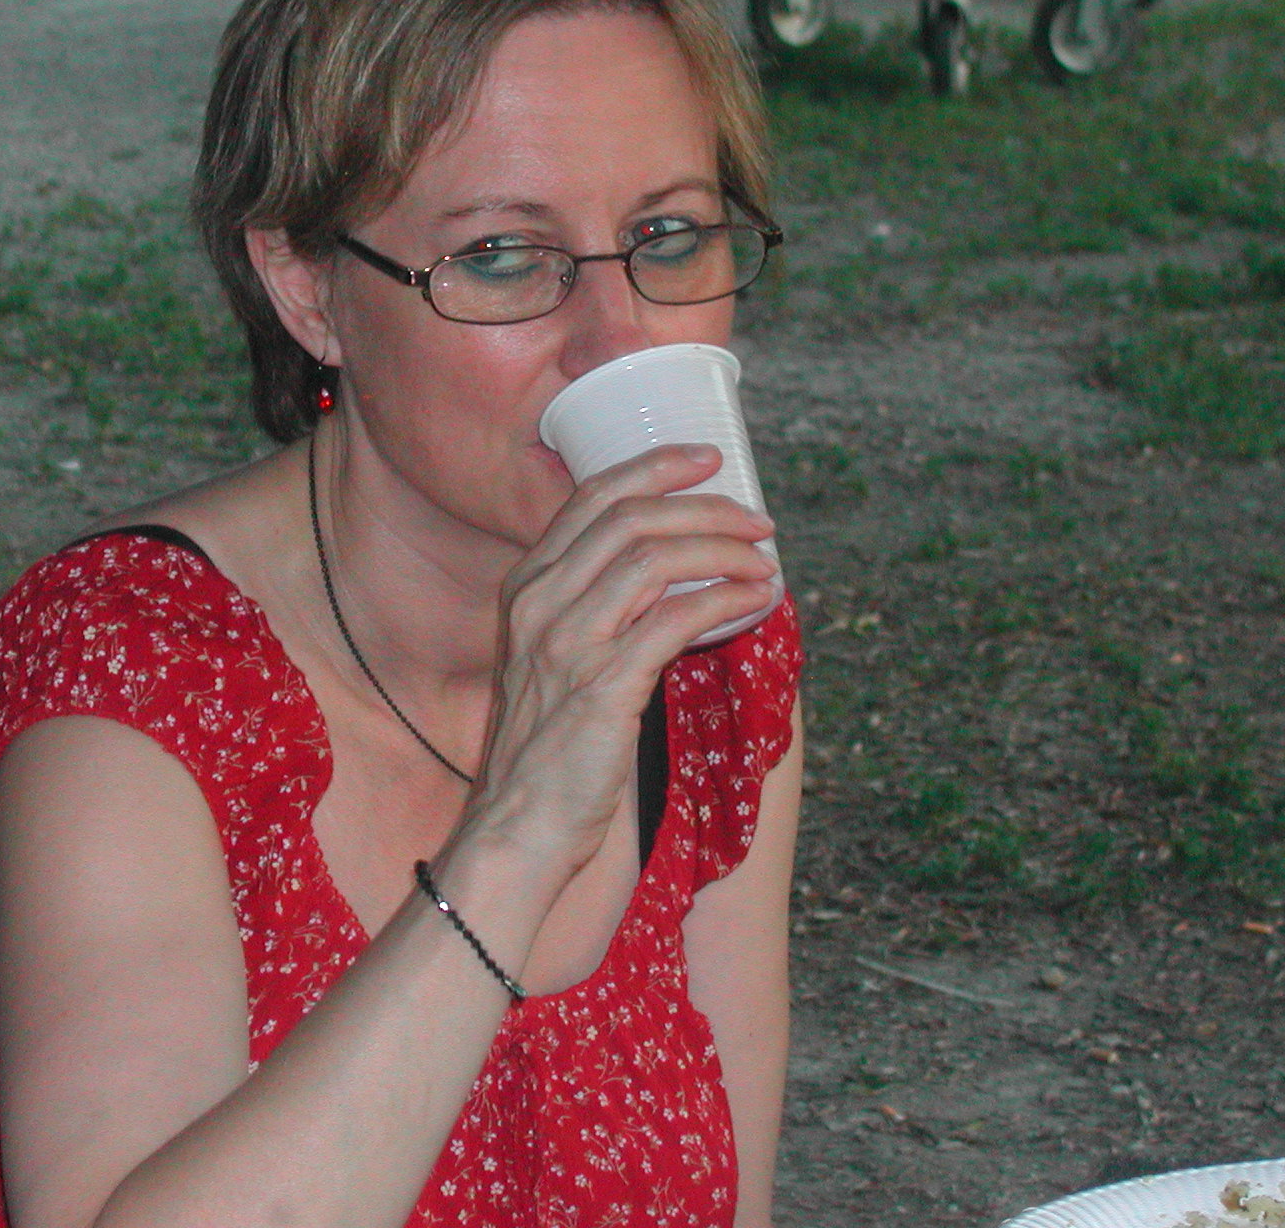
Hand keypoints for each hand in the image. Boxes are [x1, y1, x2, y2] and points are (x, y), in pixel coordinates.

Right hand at [465, 443, 778, 882]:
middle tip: (758, 520)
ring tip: (765, 561)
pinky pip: (676, 620)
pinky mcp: (601, 687)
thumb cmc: (547, 749)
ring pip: (654, 558)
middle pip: (630, 518)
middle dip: (705, 506)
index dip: (655, 468)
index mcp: (526, 587)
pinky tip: (756, 601)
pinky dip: (726, 600)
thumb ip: (593, 611)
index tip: (709, 459)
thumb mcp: (551, 658)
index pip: (591, 498)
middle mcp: (540, 603)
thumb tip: (674, 575)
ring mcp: (567, 643)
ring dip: (723, 550)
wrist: (519, 825)